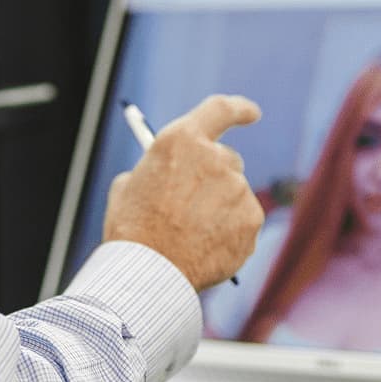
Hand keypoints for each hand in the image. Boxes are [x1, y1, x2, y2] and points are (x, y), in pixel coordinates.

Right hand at [101, 94, 263, 290]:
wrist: (147, 273)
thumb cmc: (131, 230)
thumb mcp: (129, 186)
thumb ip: (157, 169)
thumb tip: (172, 172)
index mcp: (180, 140)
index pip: (220, 109)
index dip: (238, 109)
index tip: (251, 113)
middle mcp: (215, 158)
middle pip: (226, 158)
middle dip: (213, 175)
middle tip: (191, 202)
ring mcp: (237, 190)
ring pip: (235, 193)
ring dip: (220, 207)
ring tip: (190, 234)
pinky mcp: (251, 220)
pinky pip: (244, 220)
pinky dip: (231, 232)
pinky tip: (206, 247)